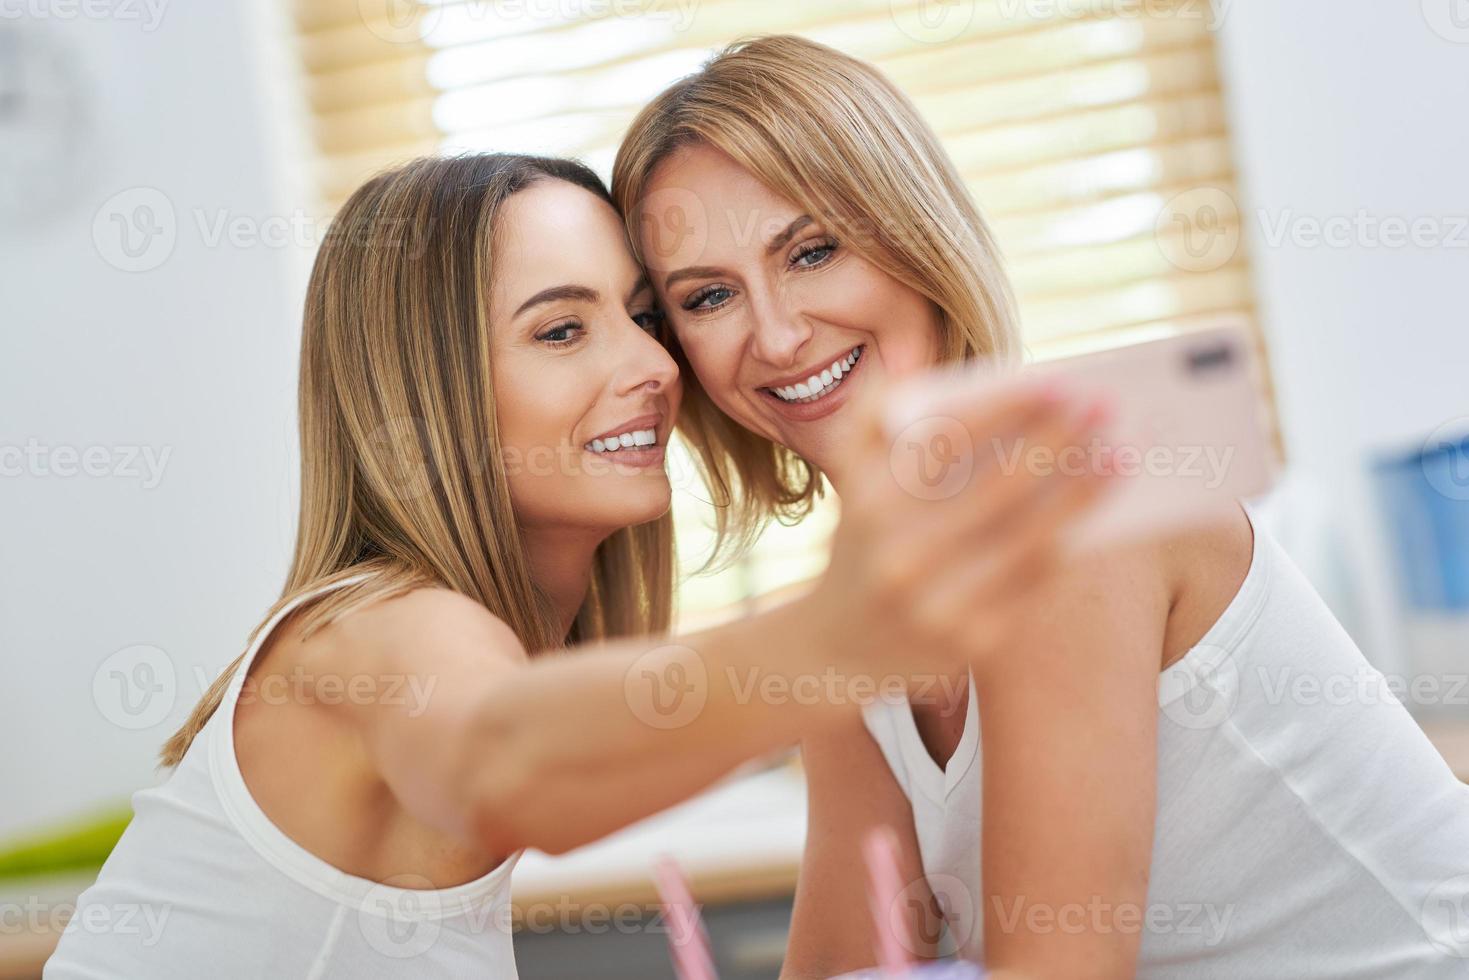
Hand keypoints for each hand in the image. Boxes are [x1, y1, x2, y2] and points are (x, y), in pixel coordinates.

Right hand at [802, 365, 1113, 680]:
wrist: (835, 643)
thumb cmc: (865, 537)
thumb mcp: (856, 477)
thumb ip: (886, 414)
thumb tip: (971, 375)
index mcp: (864, 498)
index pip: (942, 440)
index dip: (1005, 409)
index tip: (1058, 383)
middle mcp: (893, 554)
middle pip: (996, 489)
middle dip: (1058, 443)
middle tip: (1106, 408)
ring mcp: (929, 604)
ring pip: (1026, 540)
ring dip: (1081, 494)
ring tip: (1118, 456)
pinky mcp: (965, 644)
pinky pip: (1032, 584)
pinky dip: (1070, 541)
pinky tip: (1098, 512)